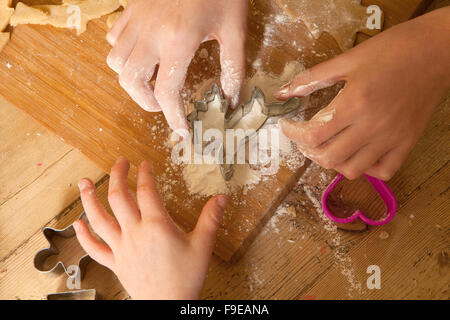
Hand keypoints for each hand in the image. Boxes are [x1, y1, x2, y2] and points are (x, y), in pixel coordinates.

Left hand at [74, 157, 227, 298]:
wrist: (169, 304)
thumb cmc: (186, 278)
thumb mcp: (203, 245)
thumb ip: (211, 219)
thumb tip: (221, 198)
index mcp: (156, 225)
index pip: (147, 190)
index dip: (145, 173)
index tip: (145, 164)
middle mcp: (135, 233)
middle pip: (119, 197)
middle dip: (117, 175)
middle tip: (120, 162)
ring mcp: (122, 247)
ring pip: (99, 219)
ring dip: (89, 199)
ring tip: (84, 183)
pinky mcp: (115, 262)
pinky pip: (95, 248)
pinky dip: (84, 236)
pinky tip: (77, 224)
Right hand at [106, 0, 247, 135]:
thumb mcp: (235, 29)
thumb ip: (233, 67)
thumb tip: (231, 99)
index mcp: (178, 41)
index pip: (167, 92)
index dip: (174, 118)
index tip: (182, 131)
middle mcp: (151, 33)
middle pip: (131, 81)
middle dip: (146, 102)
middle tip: (163, 105)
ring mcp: (137, 19)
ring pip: (116, 61)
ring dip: (132, 78)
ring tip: (151, 80)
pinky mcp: (131, 7)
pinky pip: (115, 38)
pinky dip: (124, 52)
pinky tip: (143, 52)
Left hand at [277, 7, 449, 179]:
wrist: (436, 50)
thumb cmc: (392, 50)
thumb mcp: (348, 60)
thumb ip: (312, 78)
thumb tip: (284, 92)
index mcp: (355, 103)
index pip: (313, 134)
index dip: (292, 134)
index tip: (287, 126)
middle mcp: (373, 126)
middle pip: (328, 157)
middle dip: (307, 150)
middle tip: (303, 138)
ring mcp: (392, 138)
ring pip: (352, 170)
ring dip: (331, 162)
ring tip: (326, 146)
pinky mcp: (407, 143)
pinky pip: (383, 171)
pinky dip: (365, 168)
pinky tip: (356, 153)